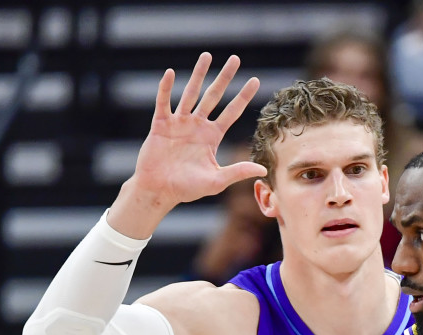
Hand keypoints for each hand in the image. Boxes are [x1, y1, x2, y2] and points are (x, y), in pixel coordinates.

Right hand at [111, 53, 267, 236]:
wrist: (159, 191)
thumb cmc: (187, 188)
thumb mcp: (216, 181)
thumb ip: (238, 172)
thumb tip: (263, 170)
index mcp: (212, 137)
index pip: (232, 112)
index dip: (243, 96)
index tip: (255, 80)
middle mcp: (197, 125)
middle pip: (214, 96)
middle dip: (225, 77)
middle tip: (235, 59)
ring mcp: (179, 123)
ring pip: (190, 93)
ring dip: (198, 74)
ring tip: (207, 56)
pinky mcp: (161, 124)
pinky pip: (163, 103)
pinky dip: (165, 89)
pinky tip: (170, 74)